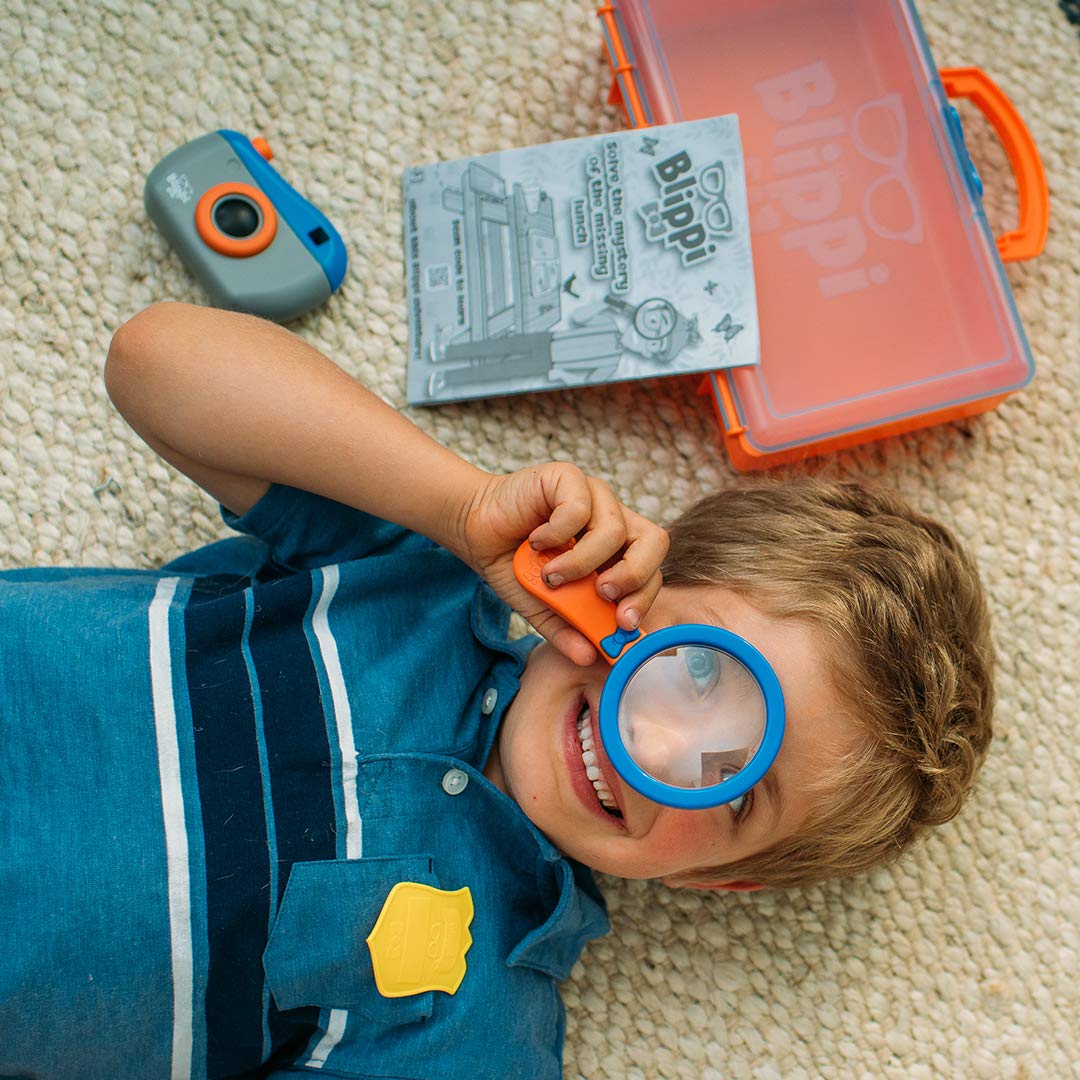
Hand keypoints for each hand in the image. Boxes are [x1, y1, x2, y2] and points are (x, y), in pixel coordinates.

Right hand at [453, 463, 668, 664]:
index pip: (651, 571)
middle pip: (654, 542)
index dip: (644, 597)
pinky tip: (535, 541)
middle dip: (633, 576)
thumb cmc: (514, 565)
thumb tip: (591, 656)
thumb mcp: (543, 608)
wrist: (475, 531)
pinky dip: (556, 533)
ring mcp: (593, 496)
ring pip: (614, 530)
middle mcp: (611, 519)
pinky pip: (579, 508)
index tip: (621, 623)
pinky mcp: (568, 478)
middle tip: (602, 593)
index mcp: (616, 551)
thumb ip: (568, 629)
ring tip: (551, 575)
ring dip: (581, 562)